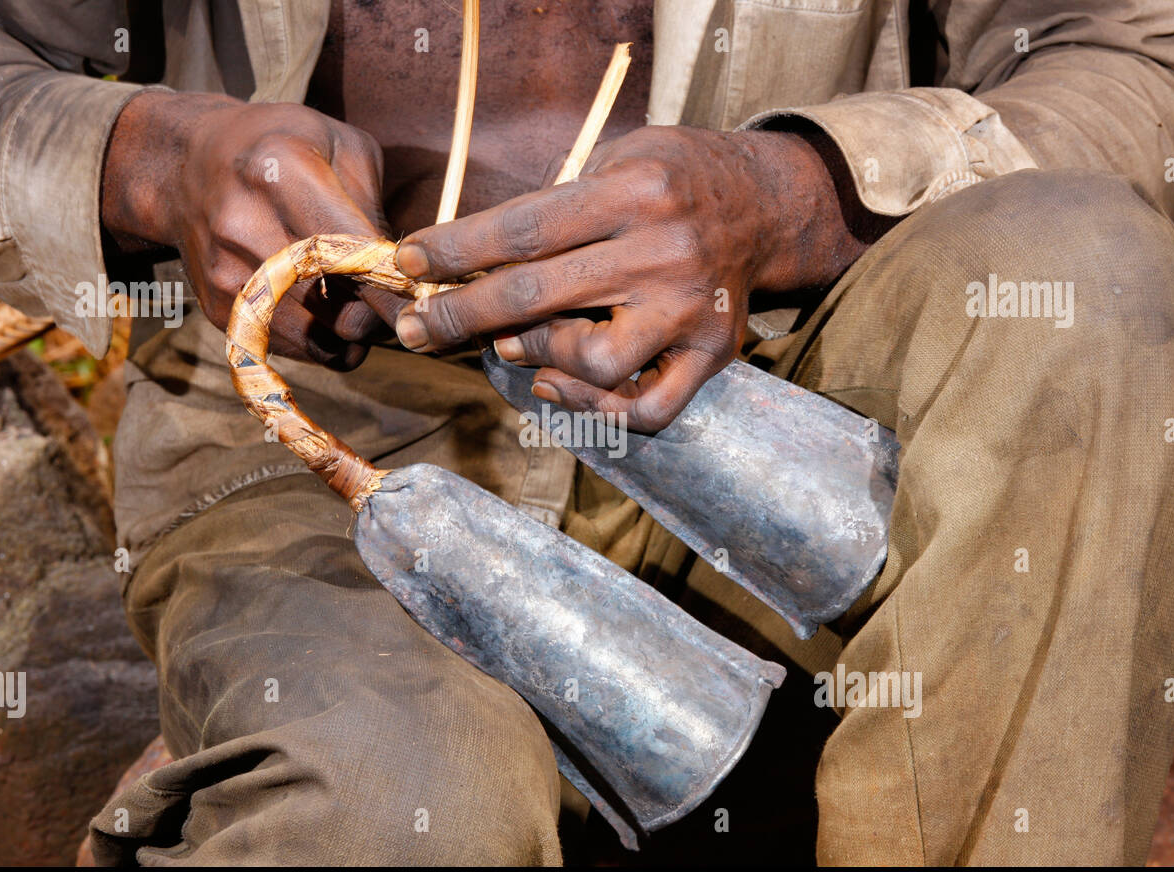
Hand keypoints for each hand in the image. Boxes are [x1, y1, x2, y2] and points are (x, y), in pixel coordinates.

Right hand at [102, 90, 400, 368]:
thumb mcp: (338, 144)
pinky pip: (293, 350)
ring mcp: (228, 275)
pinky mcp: (220, 310)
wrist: (184, 167)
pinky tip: (325, 311)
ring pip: (321, 340)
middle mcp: (245, 227)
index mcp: (282, 172)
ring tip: (358, 301)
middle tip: (392, 298)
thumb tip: (405, 272)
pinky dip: (321, 340)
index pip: (356, 253)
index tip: (421, 291)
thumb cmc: (280, 147)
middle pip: (342, 310)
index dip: (397, 282)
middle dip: (379, 313)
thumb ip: (374, 204)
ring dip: (352, 332)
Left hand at [391, 125, 881, 428]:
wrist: (765, 205)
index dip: (457, 250)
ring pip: (593, 361)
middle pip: (539, 295)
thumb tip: (471, 263)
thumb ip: (555, 206)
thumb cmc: (672, 179)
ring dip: (535, 356)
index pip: (525, 228)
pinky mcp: (713, 356)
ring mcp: (691, 310)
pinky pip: (645, 410)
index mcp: (636, 191)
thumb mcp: (618, 158)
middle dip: (462, 315)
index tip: (408, 263)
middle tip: (416, 329)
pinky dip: (591, 411)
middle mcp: (665, 252)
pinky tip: (555, 385)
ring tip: (511, 343)